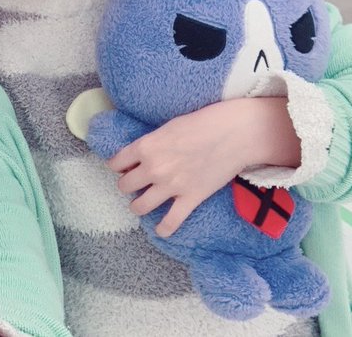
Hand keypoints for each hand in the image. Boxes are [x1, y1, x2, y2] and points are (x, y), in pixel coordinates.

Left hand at [107, 97, 295, 237]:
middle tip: (135, 183)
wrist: (235, 133)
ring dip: (137, 206)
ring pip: (140, 206)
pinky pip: (171, 222)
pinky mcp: (190, 199)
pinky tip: (161, 229)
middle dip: (127, 185)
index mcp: (146, 146)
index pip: (116, 163)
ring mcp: (171, 186)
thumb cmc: (203, 122)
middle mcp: (154, 168)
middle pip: (124, 186)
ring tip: (141, 203)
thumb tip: (141, 155)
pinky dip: (163, 229)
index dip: (118, 166)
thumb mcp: (168, 126)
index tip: (123, 167)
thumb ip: (151, 143)